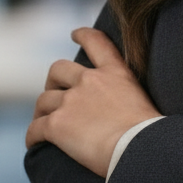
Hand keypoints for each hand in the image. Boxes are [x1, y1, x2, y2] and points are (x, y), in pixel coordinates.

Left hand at [25, 27, 160, 176]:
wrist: (140, 149)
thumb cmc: (150, 134)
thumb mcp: (144, 100)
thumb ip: (127, 97)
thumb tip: (126, 115)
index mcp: (115, 72)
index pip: (96, 42)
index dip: (83, 35)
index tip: (75, 33)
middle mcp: (90, 80)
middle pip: (58, 69)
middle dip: (53, 81)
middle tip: (54, 95)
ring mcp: (71, 101)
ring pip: (44, 100)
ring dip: (41, 111)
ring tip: (43, 123)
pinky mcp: (57, 124)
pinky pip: (35, 128)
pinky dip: (32, 136)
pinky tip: (34, 143)